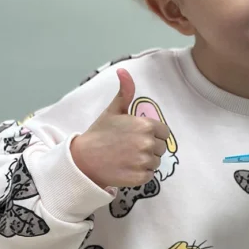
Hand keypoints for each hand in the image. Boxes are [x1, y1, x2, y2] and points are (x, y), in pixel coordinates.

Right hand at [71, 68, 170, 188]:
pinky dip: (141, 173)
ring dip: (145, 161)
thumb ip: (125, 91)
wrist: (84, 159)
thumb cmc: (100, 133)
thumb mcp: (113, 110)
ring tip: (127, 157)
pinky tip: (127, 167)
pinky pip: (150, 175)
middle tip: (130, 147)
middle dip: (149, 147)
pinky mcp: (140, 177)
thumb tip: (123, 70)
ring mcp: (144, 161)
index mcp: (146, 125)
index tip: (138, 136)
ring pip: (156, 162)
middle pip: (161, 147)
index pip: (164, 132)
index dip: (153, 134)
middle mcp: (148, 143)